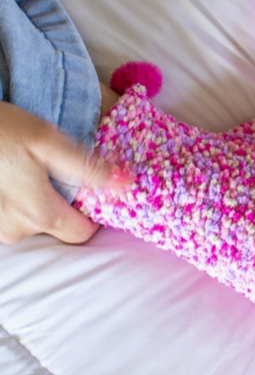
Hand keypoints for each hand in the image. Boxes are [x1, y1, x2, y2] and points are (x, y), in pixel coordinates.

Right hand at [0, 101, 112, 244]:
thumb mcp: (47, 140)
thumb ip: (87, 166)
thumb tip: (124, 184)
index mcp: (39, 214)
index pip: (82, 234)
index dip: (92, 216)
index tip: (90, 195)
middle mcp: (15, 230)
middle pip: (55, 227)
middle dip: (61, 204)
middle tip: (53, 173)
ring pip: (30, 222)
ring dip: (35, 201)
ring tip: (27, 172)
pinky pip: (9, 216)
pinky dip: (14, 201)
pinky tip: (10, 178)